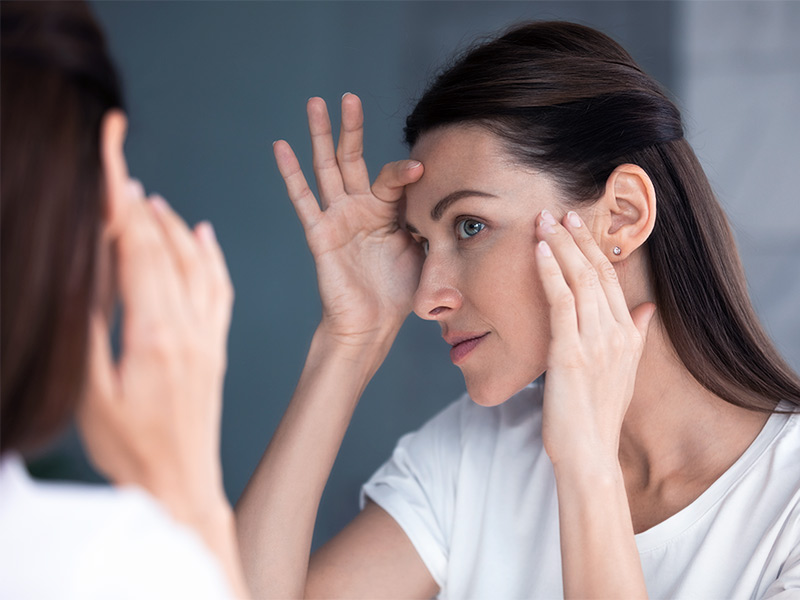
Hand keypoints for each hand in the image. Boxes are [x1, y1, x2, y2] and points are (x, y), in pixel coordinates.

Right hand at [78, 180, 233, 521]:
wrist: (180, 486)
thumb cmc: (130, 451)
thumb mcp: (92, 395)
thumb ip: (90, 333)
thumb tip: (85, 277)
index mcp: (154, 336)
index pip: (136, 253)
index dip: (121, 206)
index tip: (110, 168)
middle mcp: (188, 329)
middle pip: (165, 250)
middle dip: (139, 205)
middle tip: (121, 170)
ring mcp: (207, 337)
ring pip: (197, 265)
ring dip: (174, 226)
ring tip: (150, 199)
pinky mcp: (215, 348)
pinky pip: (220, 290)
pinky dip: (212, 257)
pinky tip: (204, 235)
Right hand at [273, 94, 423, 347]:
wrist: (372, 324)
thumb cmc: (398, 292)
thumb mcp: (425, 251)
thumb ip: (431, 223)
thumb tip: (455, 203)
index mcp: (387, 211)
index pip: (393, 178)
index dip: (405, 172)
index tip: (423, 168)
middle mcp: (360, 208)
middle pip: (352, 158)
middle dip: (350, 127)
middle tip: (348, 96)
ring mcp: (338, 218)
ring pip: (326, 168)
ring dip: (319, 136)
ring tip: (314, 103)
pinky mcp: (320, 233)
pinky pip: (303, 200)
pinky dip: (291, 173)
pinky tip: (281, 146)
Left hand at [534, 209, 654, 470]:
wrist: (589, 453)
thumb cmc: (598, 415)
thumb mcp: (624, 372)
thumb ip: (636, 336)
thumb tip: (647, 308)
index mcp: (627, 335)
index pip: (610, 279)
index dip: (592, 248)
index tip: (577, 225)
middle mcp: (615, 333)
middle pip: (595, 272)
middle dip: (575, 238)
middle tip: (557, 211)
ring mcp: (594, 341)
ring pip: (578, 280)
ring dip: (559, 246)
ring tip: (543, 220)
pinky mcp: (570, 352)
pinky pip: (560, 302)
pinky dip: (550, 272)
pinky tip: (539, 251)